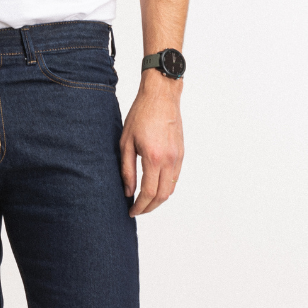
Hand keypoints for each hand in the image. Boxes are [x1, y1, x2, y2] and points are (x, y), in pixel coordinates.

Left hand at [119, 76, 183, 215]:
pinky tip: (154, 187)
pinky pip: (175, 178)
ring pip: (170, 189)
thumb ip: (127, 169)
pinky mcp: (181, 153)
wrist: (161, 96)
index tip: (131, 211)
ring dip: (158, 199)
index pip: (148, 192)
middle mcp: (169, 160)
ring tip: (144, 201)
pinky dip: (165, 188)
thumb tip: (128, 191)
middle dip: (149, 208)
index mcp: (154, 157)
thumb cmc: (141, 114)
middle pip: (162, 196)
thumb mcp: (126, 142)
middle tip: (137, 210)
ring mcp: (178, 157)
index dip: (140, 206)